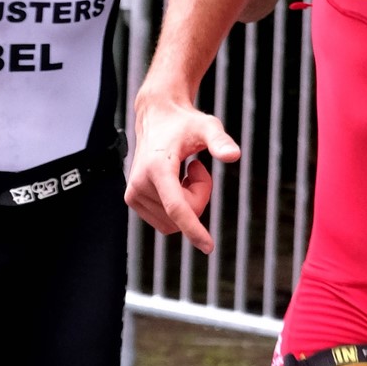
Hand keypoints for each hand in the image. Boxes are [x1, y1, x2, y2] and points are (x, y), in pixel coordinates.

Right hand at [126, 90, 239, 250]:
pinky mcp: (132, 200)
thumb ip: (220, 140)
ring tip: (183, 172)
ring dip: (188, 201)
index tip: (208, 247)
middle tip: (196, 169)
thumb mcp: (208, 126)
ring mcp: (133, 194)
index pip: (177, 207)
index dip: (193, 228)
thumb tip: (234, 155)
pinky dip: (177, 206)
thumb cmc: (184, 123)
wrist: (156, 118)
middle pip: (183, 215)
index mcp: (157, 168)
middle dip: (199, 198)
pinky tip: (173, 181)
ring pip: (174, 222)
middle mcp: (139, 183)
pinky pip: (166, 221)